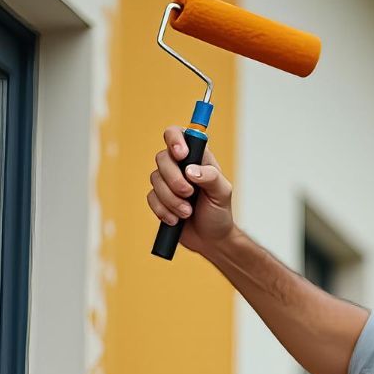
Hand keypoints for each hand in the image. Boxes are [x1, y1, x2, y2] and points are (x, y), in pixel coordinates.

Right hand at [147, 126, 235, 256]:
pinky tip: (176, 220)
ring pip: (155, 179)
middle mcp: (180, 166)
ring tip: (187, 212)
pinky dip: (164, 210)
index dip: (175, 139)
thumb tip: (190, 170)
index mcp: (197, 157)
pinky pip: (151, 198)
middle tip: (189, 193)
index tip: (182, 155)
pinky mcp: (159, 199)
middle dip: (174, 179)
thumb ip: (211, 177)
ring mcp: (167, 182)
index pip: (178, 134)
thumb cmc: (219, 212)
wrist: (211, 240)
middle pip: (162, 158)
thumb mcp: (223, 193)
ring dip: (171, 199)